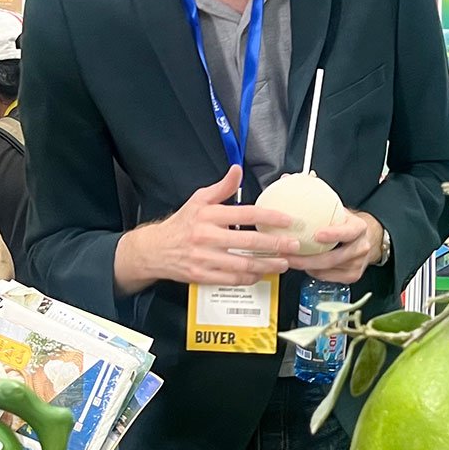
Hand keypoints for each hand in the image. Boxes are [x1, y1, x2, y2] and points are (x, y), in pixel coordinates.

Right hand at [118, 166, 300, 288]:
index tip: (287, 220)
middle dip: (275, 245)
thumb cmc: (181, 224)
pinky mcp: (202, 275)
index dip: (269, 218)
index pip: (245, 214)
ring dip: (267, 265)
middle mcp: (206, 237)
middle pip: (248, 242)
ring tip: (283, 263)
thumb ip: (222, 188)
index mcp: (208, 215)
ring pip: (242, 264)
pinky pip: (232, 279)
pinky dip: (249, 278)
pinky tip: (261, 274)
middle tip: (294, 245)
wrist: (155, 250)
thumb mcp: (198, 200)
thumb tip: (237, 170)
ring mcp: (204, 258)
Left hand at [291, 210, 381, 282]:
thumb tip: (293, 192)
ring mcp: (357, 263)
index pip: (347, 232)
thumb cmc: (347, 224)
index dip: (333, 234)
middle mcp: (361, 247)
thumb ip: (322, 205)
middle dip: (308, 258)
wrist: (365, 239)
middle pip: (334, 258)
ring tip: (290, 260)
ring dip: (306, 266)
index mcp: (359, 228)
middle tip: (290, 254)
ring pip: (328, 269)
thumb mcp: (339, 211)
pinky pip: (328, 277)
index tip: (316, 235)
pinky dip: (313, 272)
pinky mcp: (352, 275)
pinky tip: (303, 266)